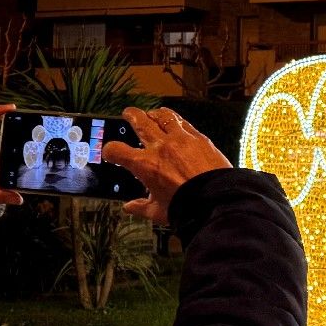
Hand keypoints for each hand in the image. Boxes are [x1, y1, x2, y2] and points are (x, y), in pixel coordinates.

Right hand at [104, 107, 230, 223]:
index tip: (111, 152)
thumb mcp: (158, 212)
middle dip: (131, 115)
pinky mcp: (199, 138)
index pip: (116, 150)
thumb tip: (129, 207)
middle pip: (139, 121)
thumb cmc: (186, 208)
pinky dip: (176, 120)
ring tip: (152, 113)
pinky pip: (184, 122)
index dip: (109, 150)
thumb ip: (141, 207)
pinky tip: (176, 122)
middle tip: (128, 113)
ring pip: (163, 116)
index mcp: (144, 165)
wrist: (216, 201)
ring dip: (155, 113)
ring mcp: (180, 139)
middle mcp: (160, 147)